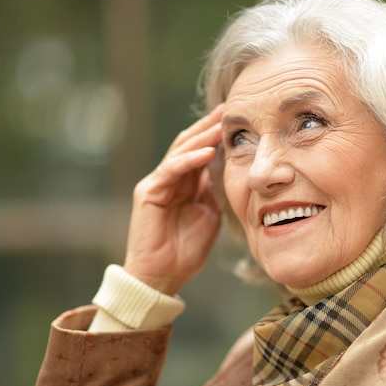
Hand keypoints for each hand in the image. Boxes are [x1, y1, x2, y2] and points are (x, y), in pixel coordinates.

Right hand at [123, 105, 223, 294]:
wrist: (163, 276)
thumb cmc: (186, 250)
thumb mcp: (209, 215)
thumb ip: (213, 192)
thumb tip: (227, 171)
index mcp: (184, 183)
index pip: (200, 151)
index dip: (216, 134)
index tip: (236, 120)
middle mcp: (169, 178)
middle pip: (189, 144)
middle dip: (208, 126)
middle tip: (228, 110)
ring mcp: (157, 183)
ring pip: (180, 151)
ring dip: (201, 137)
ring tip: (220, 125)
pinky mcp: (149, 193)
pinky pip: (171, 170)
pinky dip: (189, 160)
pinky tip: (207, 152)